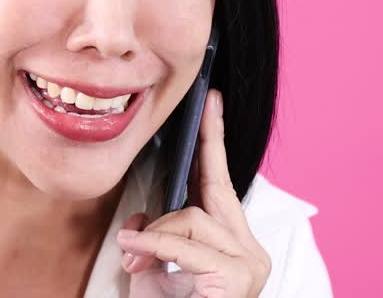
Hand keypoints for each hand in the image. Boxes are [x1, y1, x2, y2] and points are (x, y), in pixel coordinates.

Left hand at [117, 90, 271, 297]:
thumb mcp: (153, 275)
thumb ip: (152, 241)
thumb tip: (140, 224)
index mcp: (232, 246)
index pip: (220, 185)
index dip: (213, 142)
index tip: (211, 103)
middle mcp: (249, 251)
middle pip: (215, 190)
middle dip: (208, 146)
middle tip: (202, 109)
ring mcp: (248, 264)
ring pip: (192, 218)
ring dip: (155, 237)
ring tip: (133, 258)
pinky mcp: (237, 277)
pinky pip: (186, 245)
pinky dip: (156, 249)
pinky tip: (136, 259)